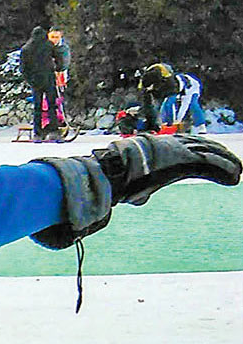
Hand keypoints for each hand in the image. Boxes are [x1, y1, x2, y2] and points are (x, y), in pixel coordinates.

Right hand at [89, 132, 237, 213]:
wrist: (113, 170)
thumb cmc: (115, 177)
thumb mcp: (129, 182)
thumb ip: (138, 189)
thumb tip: (137, 200)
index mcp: (158, 145)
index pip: (187, 143)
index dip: (203, 149)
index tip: (214, 156)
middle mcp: (172, 144)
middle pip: (204, 145)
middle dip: (220, 154)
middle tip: (234, 164)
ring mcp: (180, 151)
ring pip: (211, 154)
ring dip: (227, 163)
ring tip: (238, 173)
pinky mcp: (186, 160)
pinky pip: (211, 164)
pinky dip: (225, 170)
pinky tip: (234, 178)